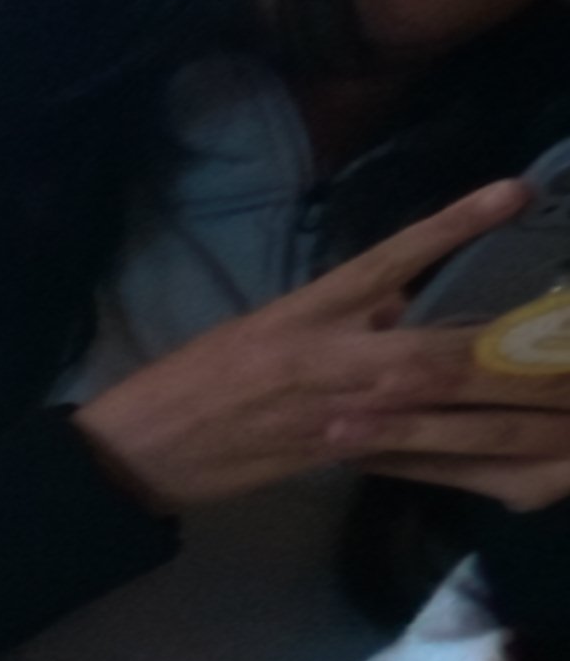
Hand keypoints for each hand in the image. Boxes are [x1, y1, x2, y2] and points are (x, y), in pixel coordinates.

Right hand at [73, 177, 537, 511]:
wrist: (134, 453)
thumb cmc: (194, 383)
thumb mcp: (267, 327)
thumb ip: (345, 315)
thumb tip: (412, 303)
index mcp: (306, 314)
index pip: (390, 259)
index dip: (453, 226)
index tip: (516, 192)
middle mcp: (327, 362)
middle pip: (442, 354)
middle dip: (518, 357)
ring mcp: (336, 417)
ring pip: (443, 416)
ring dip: (516, 416)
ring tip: (569, 408)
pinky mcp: (335, 461)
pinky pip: (422, 462)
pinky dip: (477, 464)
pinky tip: (528, 468)